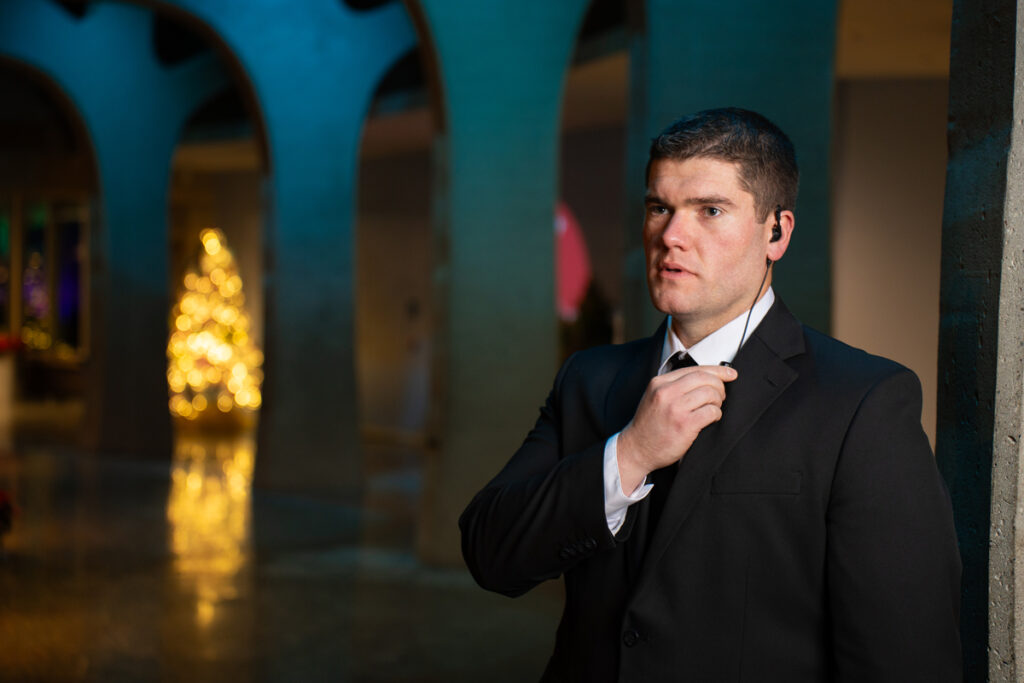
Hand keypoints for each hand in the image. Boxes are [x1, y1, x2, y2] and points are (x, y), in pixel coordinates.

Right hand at [617, 364, 737, 492]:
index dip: (717, 370)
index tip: (730, 373)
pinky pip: (711, 412)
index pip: (694, 369)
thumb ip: (674, 386)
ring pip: (710, 394)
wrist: (636, 449)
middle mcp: (666, 392)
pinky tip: (711, 420)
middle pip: (705, 379)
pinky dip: (716, 415)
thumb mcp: (655, 397)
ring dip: (718, 402)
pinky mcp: (684, 425)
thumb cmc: (649, 425)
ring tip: (713, 410)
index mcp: (659, 382)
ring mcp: (675, 408)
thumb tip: (707, 379)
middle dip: (720, 386)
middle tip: (721, 397)